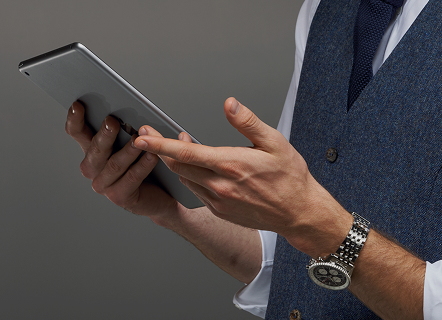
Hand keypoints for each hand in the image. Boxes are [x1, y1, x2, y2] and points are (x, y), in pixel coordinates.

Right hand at [66, 101, 178, 218]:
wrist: (159, 195)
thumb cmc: (145, 165)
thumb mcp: (135, 144)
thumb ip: (129, 131)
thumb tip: (131, 115)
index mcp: (92, 150)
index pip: (77, 133)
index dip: (75, 120)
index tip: (78, 105)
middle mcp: (93, 168)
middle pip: (95, 149)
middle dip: (104, 135)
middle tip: (112, 121)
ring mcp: (103, 184)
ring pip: (114, 165)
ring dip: (128, 150)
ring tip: (139, 139)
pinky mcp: (119, 197)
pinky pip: (131, 178)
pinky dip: (142, 166)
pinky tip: (152, 156)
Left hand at [133, 97, 347, 239]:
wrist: (299, 213)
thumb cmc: (291, 177)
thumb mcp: (275, 142)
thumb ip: (248, 122)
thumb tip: (230, 104)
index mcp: (231, 165)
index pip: (186, 152)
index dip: (160, 145)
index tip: (142, 137)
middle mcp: (220, 185)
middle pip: (178, 166)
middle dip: (159, 150)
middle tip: (147, 135)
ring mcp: (218, 201)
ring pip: (185, 179)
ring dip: (176, 163)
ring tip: (174, 148)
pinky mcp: (220, 211)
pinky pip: (197, 191)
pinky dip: (190, 177)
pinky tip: (195, 167)